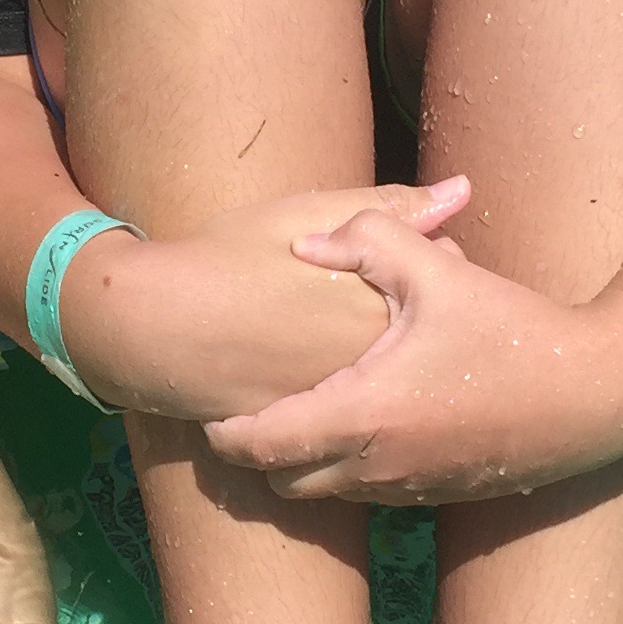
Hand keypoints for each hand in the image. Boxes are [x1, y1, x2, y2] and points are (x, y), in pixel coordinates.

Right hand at [61, 178, 470, 422]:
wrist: (159, 328)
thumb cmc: (228, 256)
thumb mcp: (306, 213)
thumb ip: (389, 208)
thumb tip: (463, 190)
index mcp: (386, 303)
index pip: (447, 275)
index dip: (424, 260)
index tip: (390, 253)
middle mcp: (379, 363)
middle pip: (429, 333)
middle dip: (416, 315)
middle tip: (360, 292)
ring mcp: (349, 405)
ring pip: (396, 377)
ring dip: (389, 357)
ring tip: (334, 327)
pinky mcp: (318, 433)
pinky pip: (359, 413)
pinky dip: (353, 390)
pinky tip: (319, 364)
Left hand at [203, 200, 622, 503]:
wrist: (595, 398)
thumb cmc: (513, 331)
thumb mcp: (440, 271)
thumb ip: (367, 239)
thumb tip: (304, 243)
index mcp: (362, 414)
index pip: (261, 444)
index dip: (225, 429)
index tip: (210, 403)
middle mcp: (375, 465)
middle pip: (281, 481)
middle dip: (258, 451)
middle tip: (249, 408)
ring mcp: (406, 489)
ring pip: (323, 494)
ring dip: (302, 464)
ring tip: (298, 413)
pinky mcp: (435, 497)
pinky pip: (367, 494)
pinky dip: (346, 470)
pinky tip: (360, 423)